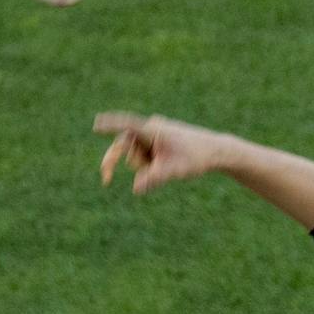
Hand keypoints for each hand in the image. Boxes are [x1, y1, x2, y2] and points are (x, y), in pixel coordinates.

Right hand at [94, 112, 231, 194]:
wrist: (217, 151)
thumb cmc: (196, 158)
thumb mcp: (174, 171)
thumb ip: (153, 179)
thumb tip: (136, 189)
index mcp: (153, 129)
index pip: (127, 125)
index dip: (111, 125)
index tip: (96, 124)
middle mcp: (151, 126)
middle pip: (125, 146)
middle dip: (127, 162)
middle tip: (105, 179)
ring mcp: (155, 131)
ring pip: (136, 153)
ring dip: (144, 164)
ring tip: (168, 167)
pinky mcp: (159, 137)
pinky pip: (145, 153)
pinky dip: (151, 163)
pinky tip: (168, 164)